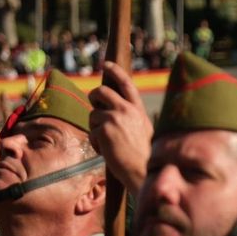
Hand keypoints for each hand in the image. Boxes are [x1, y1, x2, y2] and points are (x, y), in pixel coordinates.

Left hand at [88, 62, 152, 192]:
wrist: (144, 170)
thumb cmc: (145, 155)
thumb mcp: (143, 129)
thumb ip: (130, 117)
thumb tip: (110, 110)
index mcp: (138, 109)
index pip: (126, 83)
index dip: (115, 71)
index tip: (106, 64)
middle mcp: (126, 110)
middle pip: (101, 91)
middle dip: (93, 96)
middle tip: (94, 104)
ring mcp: (114, 118)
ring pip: (93, 115)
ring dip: (95, 128)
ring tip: (108, 143)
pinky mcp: (103, 130)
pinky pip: (91, 133)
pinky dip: (96, 144)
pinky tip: (107, 152)